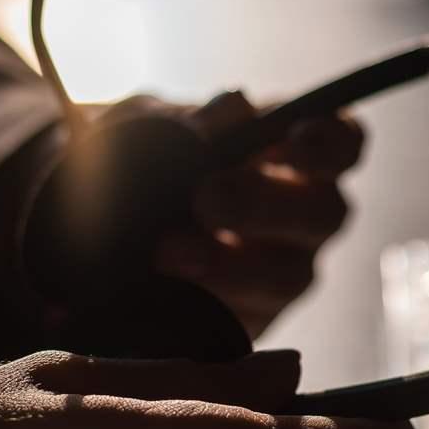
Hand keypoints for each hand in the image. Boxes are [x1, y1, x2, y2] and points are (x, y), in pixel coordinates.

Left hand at [157, 91, 364, 336]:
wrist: (85, 232)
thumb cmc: (138, 162)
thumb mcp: (146, 128)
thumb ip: (186, 118)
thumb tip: (234, 106)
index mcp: (291, 157)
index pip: (342, 145)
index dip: (331, 142)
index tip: (295, 138)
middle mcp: (301, 218)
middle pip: (325, 213)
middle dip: (267, 204)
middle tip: (207, 198)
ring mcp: (281, 274)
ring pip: (289, 275)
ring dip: (232, 264)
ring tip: (168, 252)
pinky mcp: (248, 322)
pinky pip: (244, 320)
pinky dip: (202, 302)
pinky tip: (161, 287)